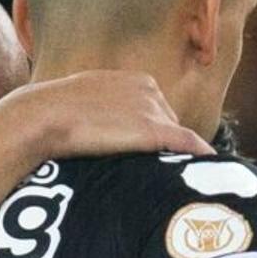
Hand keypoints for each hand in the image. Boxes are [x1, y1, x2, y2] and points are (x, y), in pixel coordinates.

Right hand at [4, 69, 212, 163]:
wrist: (45, 116)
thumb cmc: (56, 112)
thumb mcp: (87, 100)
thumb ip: (106, 108)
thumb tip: (103, 126)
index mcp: (137, 80)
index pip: (160, 111)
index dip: (155, 136)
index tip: (153, 155)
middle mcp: (151, 91)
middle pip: (172, 125)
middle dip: (166, 146)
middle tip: (160, 169)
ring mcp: (154, 109)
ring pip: (177, 139)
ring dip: (177, 157)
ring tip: (178, 178)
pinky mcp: (154, 130)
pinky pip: (188, 144)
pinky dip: (201, 157)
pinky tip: (211, 170)